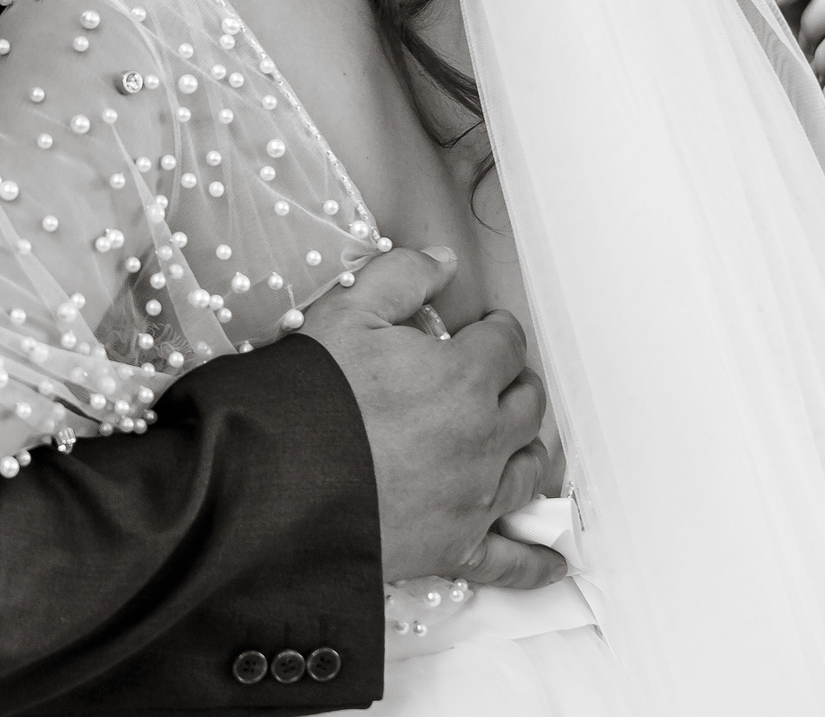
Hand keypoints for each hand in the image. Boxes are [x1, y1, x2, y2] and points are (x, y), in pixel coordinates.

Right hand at [302, 248, 563, 589]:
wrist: (274, 480)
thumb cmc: (311, 396)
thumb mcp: (347, 312)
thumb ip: (403, 277)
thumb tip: (444, 263)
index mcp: (464, 378)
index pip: (506, 345)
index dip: (496, 332)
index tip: (485, 332)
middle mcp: (483, 440)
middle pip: (527, 404)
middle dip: (513, 384)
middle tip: (492, 378)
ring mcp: (474, 499)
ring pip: (527, 468)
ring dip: (523, 447)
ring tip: (507, 438)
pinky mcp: (454, 547)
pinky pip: (510, 560)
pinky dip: (534, 561)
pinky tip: (550, 561)